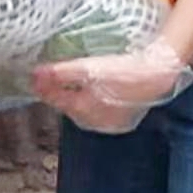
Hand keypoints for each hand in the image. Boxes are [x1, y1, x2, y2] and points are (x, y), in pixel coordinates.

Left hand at [32, 40, 192, 133]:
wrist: (158, 77)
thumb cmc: (124, 70)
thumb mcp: (89, 68)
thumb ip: (61, 73)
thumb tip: (35, 74)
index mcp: (83, 109)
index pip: (55, 98)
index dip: (43, 86)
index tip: (34, 75)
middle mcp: (93, 121)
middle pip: (68, 105)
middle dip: (59, 92)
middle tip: (50, 76)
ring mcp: (108, 123)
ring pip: (84, 110)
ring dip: (76, 97)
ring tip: (72, 82)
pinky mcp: (121, 121)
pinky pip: (100, 112)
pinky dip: (93, 102)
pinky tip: (96, 91)